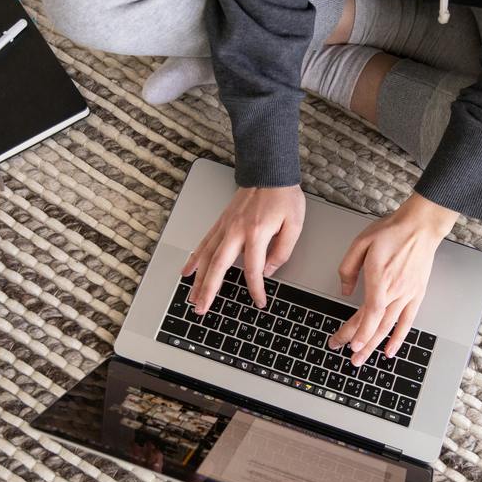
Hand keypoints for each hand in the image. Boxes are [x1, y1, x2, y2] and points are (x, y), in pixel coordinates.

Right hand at [182, 185, 304, 313]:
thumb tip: (268, 271)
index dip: (256, 289)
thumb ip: (282, 251)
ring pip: (206, 257)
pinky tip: (187, 271)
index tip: (259, 301)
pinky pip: (204, 243)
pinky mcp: (221, 222)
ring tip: (193, 298)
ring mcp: (225, 226)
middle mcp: (236, 231)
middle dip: (209, 290)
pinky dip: (194, 259)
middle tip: (202, 309)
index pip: (253, 269)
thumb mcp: (294, 225)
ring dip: (198, 280)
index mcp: (256, 233)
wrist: (269, 172)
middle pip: (218, 266)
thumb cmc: (283, 196)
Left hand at [329, 194, 457, 366]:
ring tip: (363, 358)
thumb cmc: (392, 231)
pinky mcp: (416, 295)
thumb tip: (345, 290)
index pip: (370, 313)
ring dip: (375, 345)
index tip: (348, 344)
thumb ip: (348, 268)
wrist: (421, 227)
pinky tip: (390, 351)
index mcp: (380, 278)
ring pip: (390, 327)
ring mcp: (407, 294)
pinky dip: (398, 338)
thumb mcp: (361, 243)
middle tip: (348, 356)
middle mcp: (395, 290)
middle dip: (360, 343)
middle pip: (376, 324)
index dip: (359, 332)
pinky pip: (407, 322)